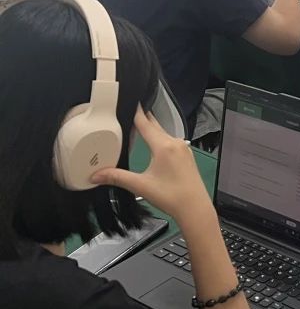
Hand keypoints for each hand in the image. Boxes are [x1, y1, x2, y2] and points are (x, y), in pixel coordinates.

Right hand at [91, 108, 213, 227]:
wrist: (194, 207)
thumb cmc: (171, 196)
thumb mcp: (140, 185)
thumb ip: (117, 177)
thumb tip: (96, 175)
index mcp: (163, 146)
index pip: (146, 124)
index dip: (137, 113)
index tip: (131, 101)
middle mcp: (175, 142)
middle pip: (155, 126)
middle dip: (143, 119)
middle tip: (131, 111)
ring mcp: (183, 148)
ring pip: (163, 133)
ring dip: (152, 129)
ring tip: (139, 126)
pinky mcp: (186, 155)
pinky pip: (170, 141)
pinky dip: (160, 138)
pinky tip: (154, 143)